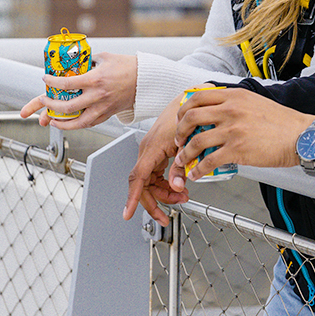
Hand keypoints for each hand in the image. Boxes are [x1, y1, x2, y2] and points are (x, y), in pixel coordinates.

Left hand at [19, 52, 138, 128]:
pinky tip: (69, 123)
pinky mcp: (108, 114)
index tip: (46, 79)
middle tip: (44, 101)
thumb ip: (86, 61)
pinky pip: (90, 123)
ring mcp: (103, 107)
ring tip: (53, 121)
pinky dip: (78, 125)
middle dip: (51, 106)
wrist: (144, 79)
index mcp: (95, 80)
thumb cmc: (126, 66)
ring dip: (62, 123)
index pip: (66, 84)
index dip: (52, 83)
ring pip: (78, 122)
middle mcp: (98, 96)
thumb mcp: (103, 57)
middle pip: (68, 107)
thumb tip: (72, 62)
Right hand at [123, 95, 191, 223]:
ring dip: (164, 193)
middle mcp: (147, 152)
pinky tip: (178, 187)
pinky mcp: (157, 154)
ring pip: (150, 182)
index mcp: (150, 149)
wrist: (186, 101)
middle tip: (167, 214)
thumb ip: (180, 169)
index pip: (138, 178)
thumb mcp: (185, 146)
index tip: (128, 213)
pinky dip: (166, 184)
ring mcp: (151, 153)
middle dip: (156, 201)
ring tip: (181, 197)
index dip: (133, 198)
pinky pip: (156, 175)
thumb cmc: (183, 118)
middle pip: (144, 185)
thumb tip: (178, 187)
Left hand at [167, 87, 313, 189]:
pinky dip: (199, 169)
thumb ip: (234, 104)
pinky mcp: (238, 149)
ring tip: (184, 160)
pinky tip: (197, 173)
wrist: (301, 136)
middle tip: (179, 140)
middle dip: (179, 131)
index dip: (184, 109)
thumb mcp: (254, 102)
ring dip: (185, 153)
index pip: (197, 96)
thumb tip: (217, 112)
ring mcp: (233, 130)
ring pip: (196, 140)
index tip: (181, 119)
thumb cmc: (282, 122)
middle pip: (191, 116)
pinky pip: (209, 161)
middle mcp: (231, 110)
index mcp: (234, 96)